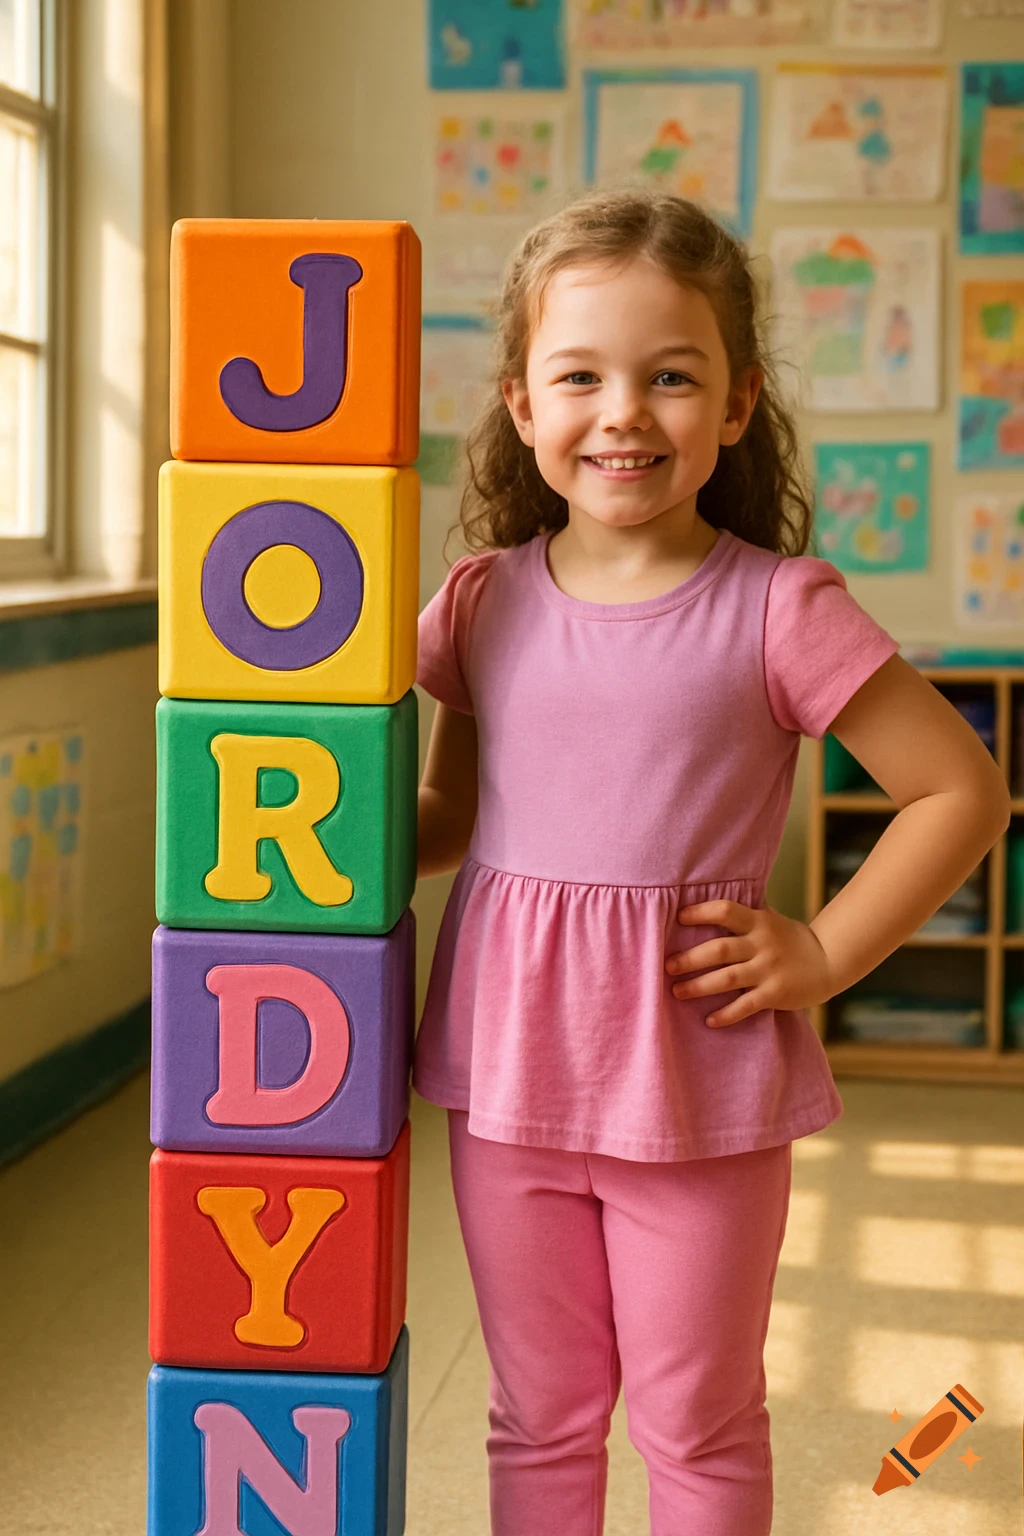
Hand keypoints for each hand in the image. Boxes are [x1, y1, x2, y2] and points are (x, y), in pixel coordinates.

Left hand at [665, 900, 832, 1027]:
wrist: (829, 961)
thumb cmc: (791, 939)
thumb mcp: (771, 920)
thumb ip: (746, 916)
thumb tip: (710, 902)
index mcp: (758, 922)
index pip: (726, 911)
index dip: (701, 912)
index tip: (679, 918)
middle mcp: (762, 944)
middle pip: (720, 949)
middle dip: (690, 959)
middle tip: (668, 966)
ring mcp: (768, 970)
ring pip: (727, 978)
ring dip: (699, 986)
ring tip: (677, 992)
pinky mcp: (775, 994)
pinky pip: (746, 1005)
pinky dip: (727, 1014)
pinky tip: (709, 1020)